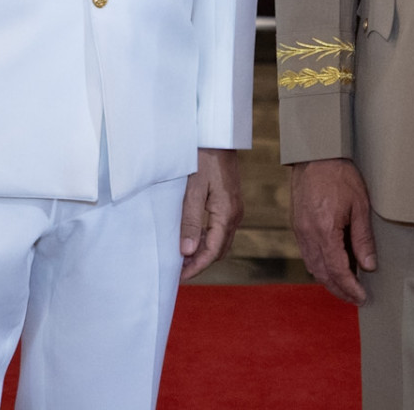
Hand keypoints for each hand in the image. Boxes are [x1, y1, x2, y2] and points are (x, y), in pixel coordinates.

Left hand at [180, 149, 244, 279]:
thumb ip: (190, 220)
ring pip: (220, 241)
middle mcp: (234, 214)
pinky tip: (192, 237)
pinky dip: (207, 239)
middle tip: (179, 271)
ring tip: (182, 257)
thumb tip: (187, 251)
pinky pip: (221, 229)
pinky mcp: (230, 202)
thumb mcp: (193, 189)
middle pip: (219, 250)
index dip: (196, 267)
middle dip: (200, 263)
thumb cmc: (203, 159)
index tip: (180, 277)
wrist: (218, 136)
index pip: (212, 251)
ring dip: (203, 251)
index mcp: (226, 214)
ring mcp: (235, 209)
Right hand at [289, 159, 377, 304]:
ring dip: (328, 280)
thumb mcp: (360, 205)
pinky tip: (332, 266)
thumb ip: (363, 238)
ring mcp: (299, 230)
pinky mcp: (297, 225)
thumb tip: (369, 266)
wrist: (315, 154)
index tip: (362, 298)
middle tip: (355, 299)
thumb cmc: (340, 175)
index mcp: (324, 230)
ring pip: (312, 266)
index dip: (350, 288)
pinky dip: (320, 266)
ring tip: (346, 287)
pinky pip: (307, 254)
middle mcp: (308, 234)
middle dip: (339, 290)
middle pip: (322, 273)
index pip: (337, 270)